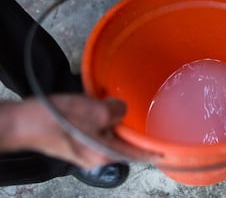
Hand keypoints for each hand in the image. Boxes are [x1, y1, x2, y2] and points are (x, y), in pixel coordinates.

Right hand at [4, 95, 156, 168]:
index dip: (153, 151)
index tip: (167, 152)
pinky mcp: (76, 141)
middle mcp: (98, 156)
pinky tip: (100, 105)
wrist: (23, 122)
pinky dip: (102, 119)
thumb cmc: (58, 120)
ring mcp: (86, 150)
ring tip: (119, 107)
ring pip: (109, 135)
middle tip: (143, 116)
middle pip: (123, 143)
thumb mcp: (95, 112)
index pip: (137, 154)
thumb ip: (117, 111)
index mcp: (105, 154)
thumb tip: (121, 110)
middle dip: (132, 130)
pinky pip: (96, 131)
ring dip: (115, 121)